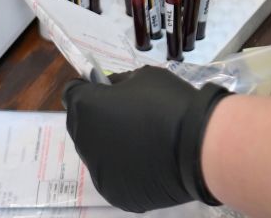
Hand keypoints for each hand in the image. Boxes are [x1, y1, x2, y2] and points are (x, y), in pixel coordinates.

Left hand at [63, 66, 229, 212]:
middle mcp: (84, 141)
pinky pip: (112, 175)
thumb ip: (119, 84)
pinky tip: (147, 162)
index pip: (72, 93)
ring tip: (141, 142)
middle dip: (96, 117)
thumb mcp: (142, 77)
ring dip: (109, 144)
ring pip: (96, 152)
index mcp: (86, 108)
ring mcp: (98, 171)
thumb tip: (111, 91)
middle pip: (81, 125)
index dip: (87, 89)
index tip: (105, 90)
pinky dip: (124, 168)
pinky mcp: (115, 194)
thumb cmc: (169, 103)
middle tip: (125, 115)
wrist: (198, 146)